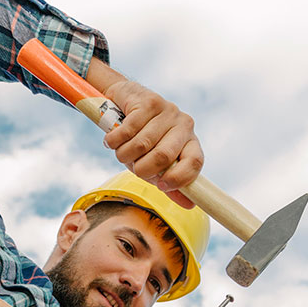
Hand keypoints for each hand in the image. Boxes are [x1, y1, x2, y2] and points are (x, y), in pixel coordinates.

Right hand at [101, 79, 202, 208]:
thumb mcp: (155, 164)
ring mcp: (168, 111)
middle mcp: (184, 125)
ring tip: (121, 150)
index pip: (195, 163)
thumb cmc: (141, 138)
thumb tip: (189, 205)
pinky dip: (113, 141)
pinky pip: (127, 130)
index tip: (161, 185)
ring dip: (123, 154)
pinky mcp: (150, 101)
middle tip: (133, 166)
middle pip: (163, 157)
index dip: (178, 179)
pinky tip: (112, 139)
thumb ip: (169, 182)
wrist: (126, 101)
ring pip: (141, 145)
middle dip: (141, 168)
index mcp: (190, 143)